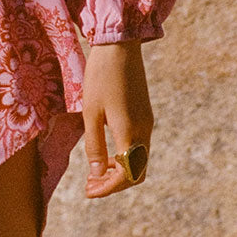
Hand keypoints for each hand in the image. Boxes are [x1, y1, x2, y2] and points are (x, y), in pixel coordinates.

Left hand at [82, 39, 153, 198]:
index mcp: (131, 133)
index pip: (127, 175)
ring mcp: (146, 122)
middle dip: (114, 183)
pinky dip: (123, 156)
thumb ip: (95, 144)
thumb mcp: (91, 111)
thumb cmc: (101, 76)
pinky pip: (138, 145)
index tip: (89, 191)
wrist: (119, 45)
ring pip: (138, 159)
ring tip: (95, 170)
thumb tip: (96, 173)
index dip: (108, 188)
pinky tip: (106, 151)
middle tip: (90, 184)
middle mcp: (144, 131)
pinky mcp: (144, 113)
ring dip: (119, 170)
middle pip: (136, 172)